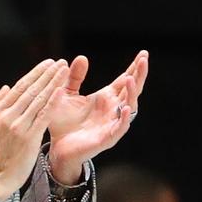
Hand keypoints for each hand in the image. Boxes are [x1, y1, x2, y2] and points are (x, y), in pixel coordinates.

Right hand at [0, 59, 67, 201]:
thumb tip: (6, 87)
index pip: (20, 87)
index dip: (35, 73)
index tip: (47, 64)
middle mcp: (8, 115)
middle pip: (31, 89)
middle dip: (47, 74)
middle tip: (61, 62)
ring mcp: (19, 126)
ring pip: (39, 99)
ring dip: (53, 83)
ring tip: (64, 71)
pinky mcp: (29, 137)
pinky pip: (43, 116)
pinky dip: (52, 102)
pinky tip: (62, 91)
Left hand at [49, 49, 148, 184]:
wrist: (56, 148)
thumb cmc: (63, 122)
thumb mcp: (67, 94)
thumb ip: (75, 77)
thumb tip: (82, 57)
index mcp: (106, 98)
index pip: (125, 80)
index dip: (135, 68)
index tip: (143, 53)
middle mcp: (113, 109)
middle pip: (132, 90)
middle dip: (139, 75)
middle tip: (144, 59)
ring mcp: (112, 124)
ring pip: (129, 107)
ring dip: (132, 93)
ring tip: (131, 79)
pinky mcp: (107, 138)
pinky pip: (120, 128)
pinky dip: (124, 118)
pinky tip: (126, 107)